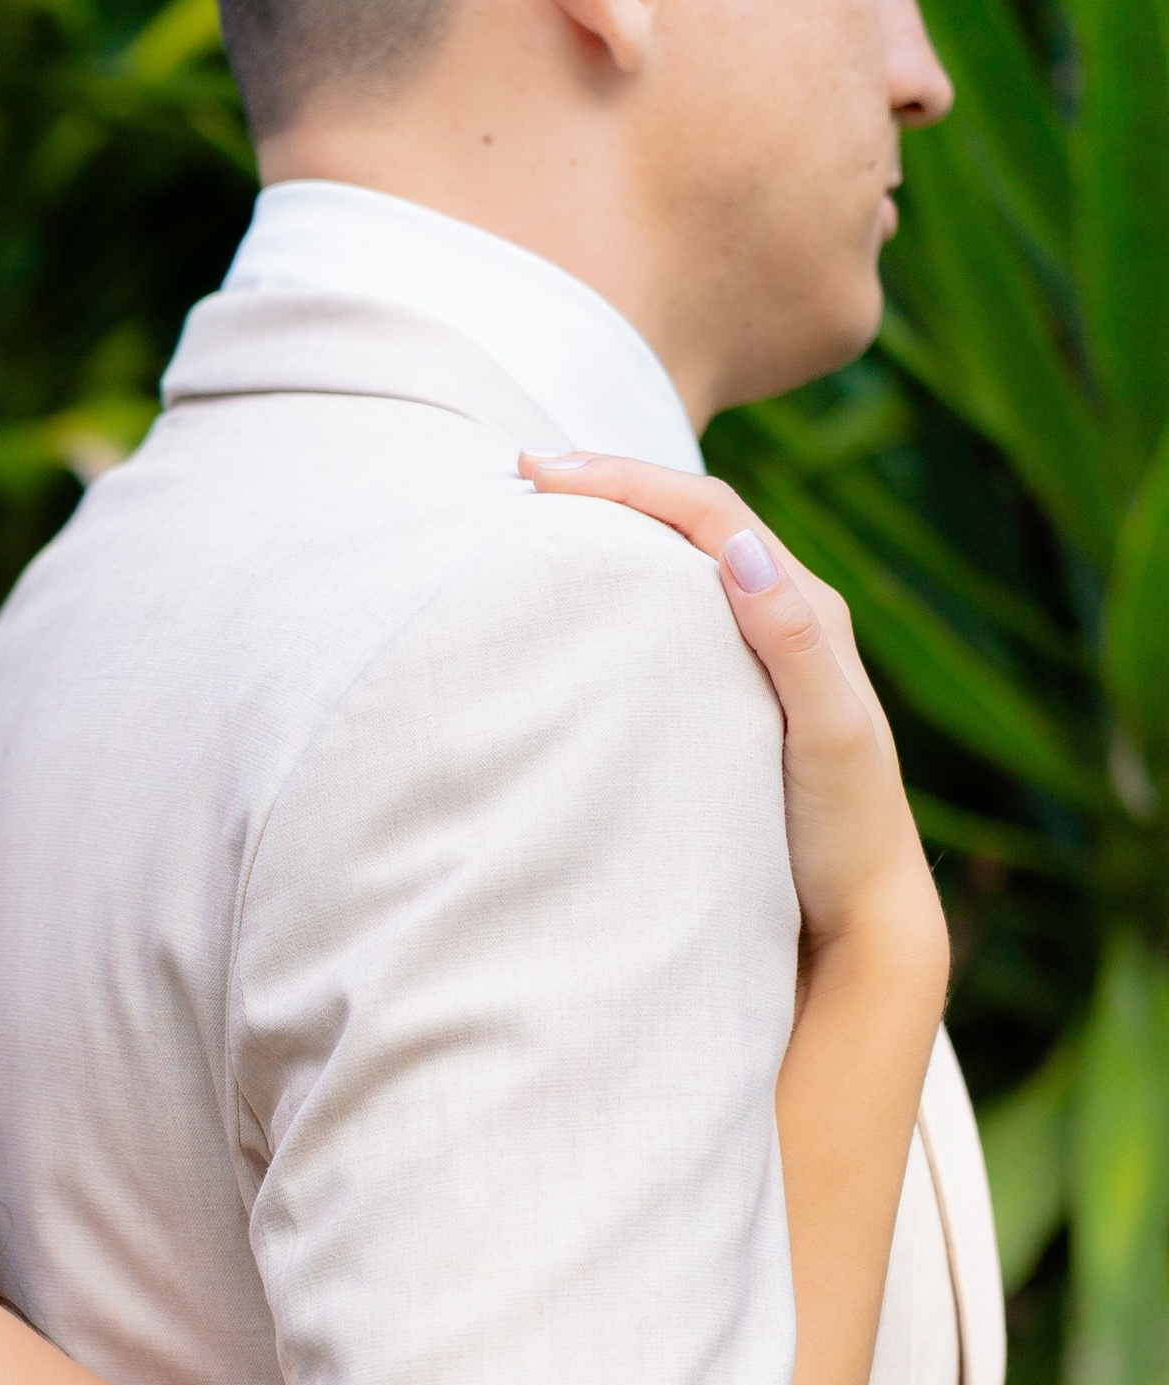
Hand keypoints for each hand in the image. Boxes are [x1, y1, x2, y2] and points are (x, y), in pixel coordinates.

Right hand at [516, 452, 944, 986]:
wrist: (860, 911)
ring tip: (541, 511)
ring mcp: (760, 651)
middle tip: (524, 472)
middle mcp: (786, 614)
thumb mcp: (829, 735)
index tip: (544, 475)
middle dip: (610, 484)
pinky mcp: (735, 690)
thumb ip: (794, 641)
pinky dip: (624, 579)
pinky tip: (583, 591)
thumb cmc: (843, 830)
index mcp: (807, 607)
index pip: (709, 513)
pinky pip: (674, 608)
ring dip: (614, 523)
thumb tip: (739, 548)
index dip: (628, 482)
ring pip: (680, 558)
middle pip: (691, 517)